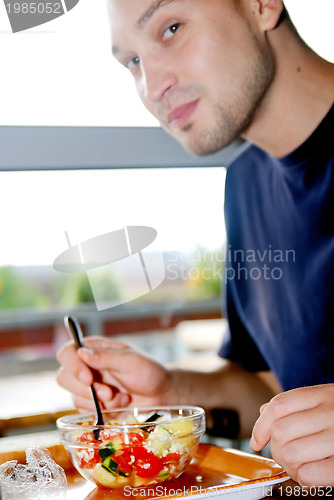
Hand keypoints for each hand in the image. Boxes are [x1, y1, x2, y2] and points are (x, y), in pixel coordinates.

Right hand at [56, 337, 172, 410]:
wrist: (160, 394)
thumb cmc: (147, 371)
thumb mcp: (130, 361)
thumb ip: (106, 357)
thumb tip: (81, 352)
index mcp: (94, 348)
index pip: (67, 352)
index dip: (72, 365)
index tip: (88, 378)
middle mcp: (86, 366)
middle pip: (64, 377)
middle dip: (85, 389)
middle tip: (109, 393)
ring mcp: (87, 386)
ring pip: (74, 396)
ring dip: (98, 401)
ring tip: (121, 397)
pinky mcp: (91, 404)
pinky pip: (84, 410)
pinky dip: (103, 410)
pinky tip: (120, 403)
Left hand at [250, 384, 333, 486]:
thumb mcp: (325, 399)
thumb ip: (296, 404)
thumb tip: (264, 412)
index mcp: (323, 394)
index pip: (279, 406)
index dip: (261, 425)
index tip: (258, 440)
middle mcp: (331, 412)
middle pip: (281, 432)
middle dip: (277, 448)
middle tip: (285, 455)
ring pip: (291, 454)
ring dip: (290, 465)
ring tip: (300, 464)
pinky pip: (310, 474)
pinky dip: (305, 478)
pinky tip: (313, 473)